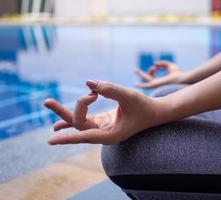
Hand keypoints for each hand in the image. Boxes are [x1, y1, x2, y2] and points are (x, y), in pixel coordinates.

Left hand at [44, 80, 158, 144]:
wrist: (155, 113)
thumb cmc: (145, 106)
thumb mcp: (128, 96)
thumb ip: (110, 89)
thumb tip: (89, 83)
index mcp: (111, 134)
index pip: (85, 136)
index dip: (68, 137)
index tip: (51, 139)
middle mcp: (104, 134)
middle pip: (79, 125)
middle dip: (64, 113)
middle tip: (46, 101)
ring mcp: (103, 128)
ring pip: (80, 123)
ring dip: (65, 114)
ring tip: (48, 103)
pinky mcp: (103, 122)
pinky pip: (85, 121)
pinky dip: (74, 116)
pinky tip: (59, 122)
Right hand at [135, 61, 183, 87]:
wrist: (181, 78)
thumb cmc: (178, 73)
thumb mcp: (170, 66)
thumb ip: (163, 64)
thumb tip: (154, 63)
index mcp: (161, 80)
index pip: (153, 74)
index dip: (153, 68)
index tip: (156, 65)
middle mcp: (157, 83)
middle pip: (147, 78)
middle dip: (141, 74)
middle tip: (135, 70)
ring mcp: (156, 85)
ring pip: (145, 80)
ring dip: (140, 74)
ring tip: (135, 70)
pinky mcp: (155, 85)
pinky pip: (145, 86)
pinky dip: (140, 85)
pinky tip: (135, 84)